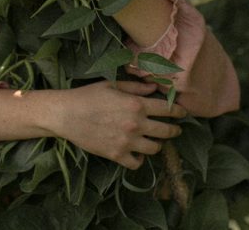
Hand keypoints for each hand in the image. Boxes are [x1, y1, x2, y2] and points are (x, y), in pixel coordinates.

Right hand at [49, 81, 185, 169]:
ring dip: (157, 144)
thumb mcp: (112, 85)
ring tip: (154, 141)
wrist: (65, 114)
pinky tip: (138, 153)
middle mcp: (136, 124)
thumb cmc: (88, 95)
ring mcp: (127, 142)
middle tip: (175, 130)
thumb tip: (155, 88)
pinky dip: (140, 159)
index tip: (183, 113)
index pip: (168, 110)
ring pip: (155, 148)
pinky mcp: (116, 155)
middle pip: (166, 131)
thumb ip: (136, 87)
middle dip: (174, 130)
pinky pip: (137, 163)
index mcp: (137, 104)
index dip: (179, 111)